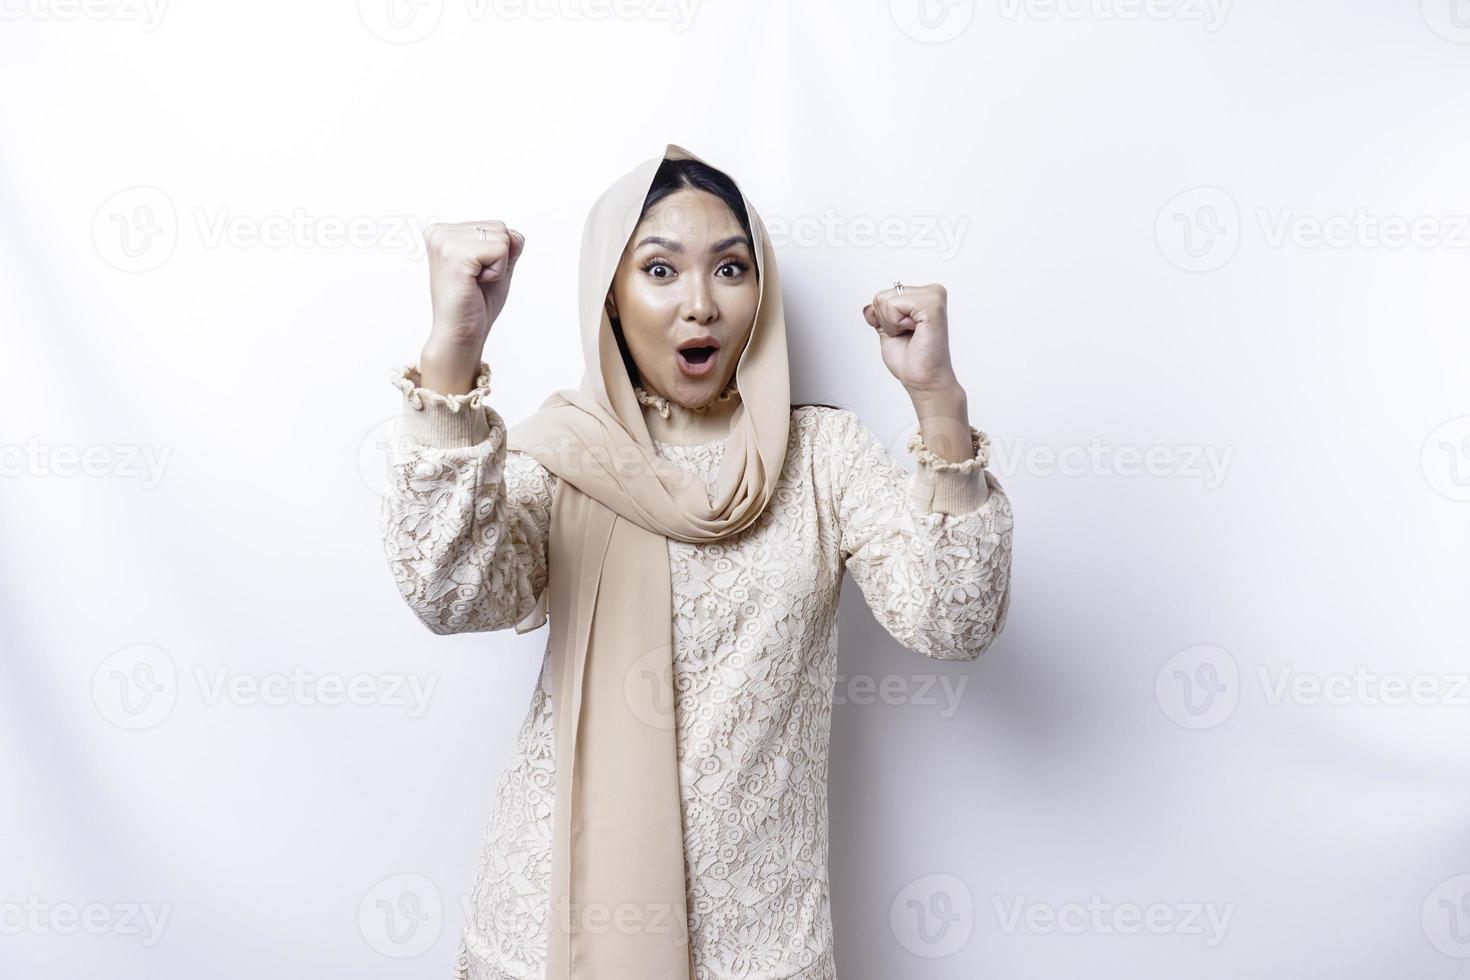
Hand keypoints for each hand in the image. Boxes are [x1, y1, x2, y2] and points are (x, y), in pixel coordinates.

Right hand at [419, 220, 524, 393]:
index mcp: (444, 232)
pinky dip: (497, 271)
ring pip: (502, 237)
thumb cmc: (475, 305)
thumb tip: (515, 234)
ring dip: (498, 266)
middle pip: (500, 227)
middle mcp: (439, 232)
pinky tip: (475, 283)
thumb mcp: (497, 267)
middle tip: (476, 280)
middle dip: (499, 258)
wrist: (460, 334)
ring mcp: (444, 241)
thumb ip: (507, 246)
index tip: (475, 274)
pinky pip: (500, 250)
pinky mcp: (454, 254)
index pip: (495, 226)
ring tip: (475, 282)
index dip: (498, 255)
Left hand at [862, 282, 958, 393]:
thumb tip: (868, 308)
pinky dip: (896, 324)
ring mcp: (934, 296)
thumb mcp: (888, 332)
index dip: (884, 320)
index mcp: (923, 295)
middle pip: (882, 296)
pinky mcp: (932, 305)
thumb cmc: (911, 360)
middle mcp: (932, 292)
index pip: (883, 296)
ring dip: (892, 324)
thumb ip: (878, 316)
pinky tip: (915, 331)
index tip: (903, 333)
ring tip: (911, 334)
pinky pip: (894, 305)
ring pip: (886, 300)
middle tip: (907, 335)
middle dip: (887, 321)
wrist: (923, 379)